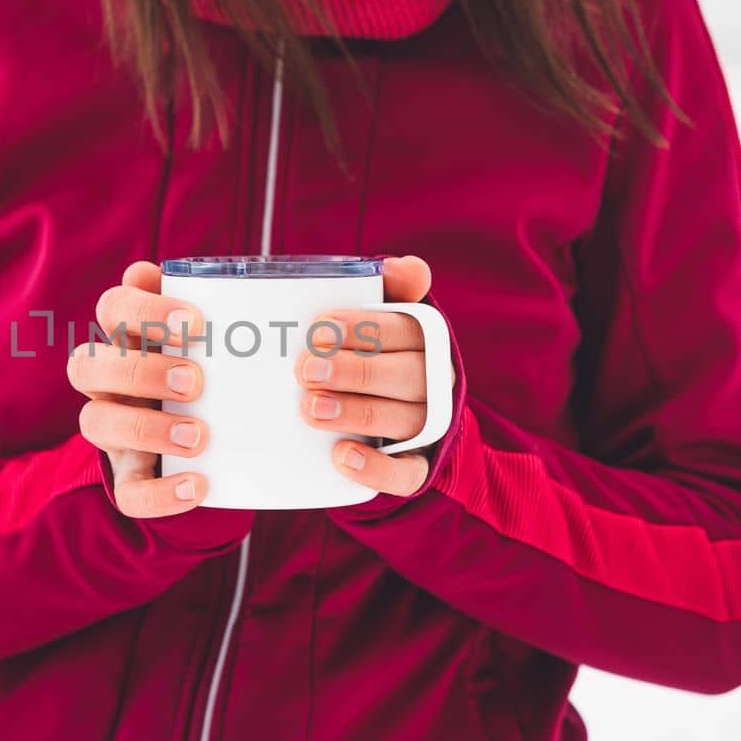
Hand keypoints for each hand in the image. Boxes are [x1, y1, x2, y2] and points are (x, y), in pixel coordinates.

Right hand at [70, 261, 209, 517]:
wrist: (218, 442)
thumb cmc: (213, 372)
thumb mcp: (213, 341)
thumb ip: (206, 306)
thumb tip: (164, 273)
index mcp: (127, 337)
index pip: (112, 307)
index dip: (143, 310)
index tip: (195, 322)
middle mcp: (107, 381)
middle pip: (86, 364)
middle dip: (139, 371)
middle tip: (196, 381)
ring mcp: (113, 431)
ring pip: (95, 422)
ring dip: (145, 427)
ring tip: (198, 436)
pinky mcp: (130, 476)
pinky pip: (128, 492)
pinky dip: (161, 494)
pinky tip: (198, 486)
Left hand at [294, 255, 450, 496]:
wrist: (409, 422)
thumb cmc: (383, 356)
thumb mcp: (387, 320)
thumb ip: (392, 289)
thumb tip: (409, 267)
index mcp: (427, 341)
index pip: (405, 329)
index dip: (364, 328)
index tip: (319, 328)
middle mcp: (435, 383)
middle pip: (403, 375)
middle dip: (353, 371)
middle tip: (305, 369)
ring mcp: (429, 427)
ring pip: (401, 420)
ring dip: (356, 413)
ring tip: (311, 408)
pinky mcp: (418, 466)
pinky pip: (405, 473)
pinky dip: (375, 468)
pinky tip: (341, 456)